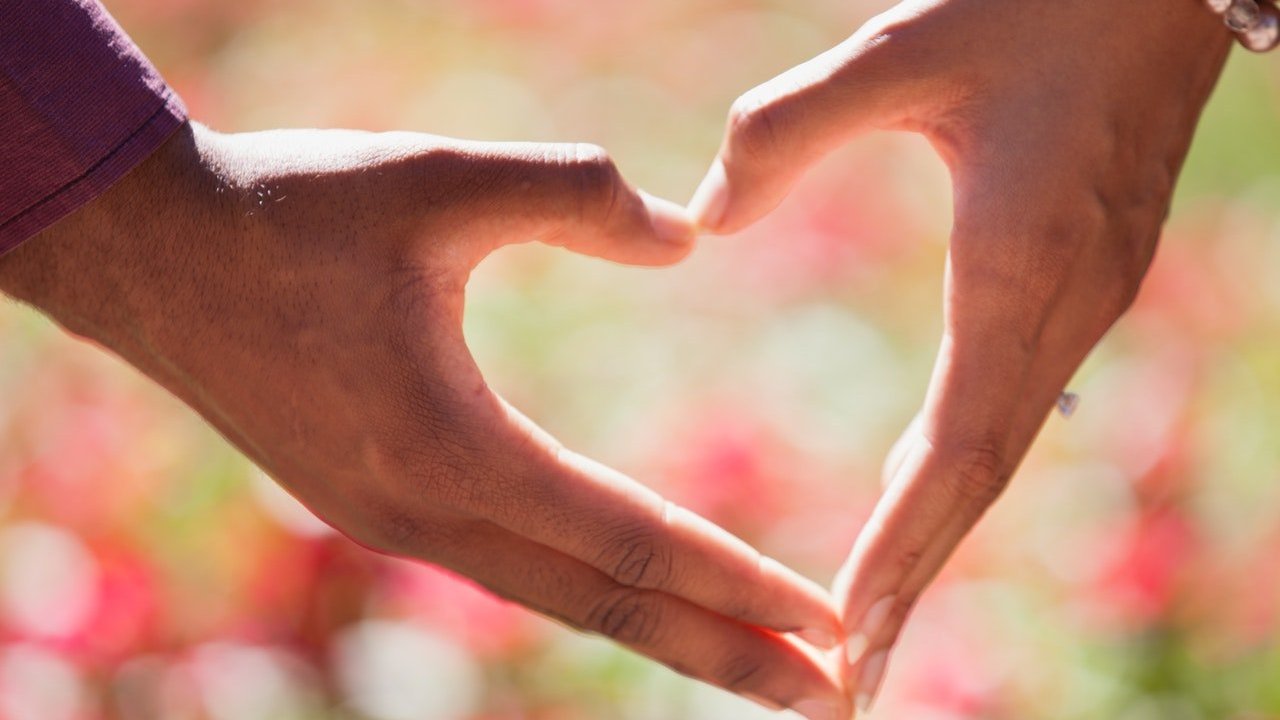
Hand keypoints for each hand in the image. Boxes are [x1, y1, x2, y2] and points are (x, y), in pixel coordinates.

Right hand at [0, 124, 847, 715]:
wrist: (149, 252)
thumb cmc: (288, 209)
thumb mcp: (439, 178)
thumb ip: (577, 196)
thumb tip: (688, 234)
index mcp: (452, 450)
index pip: (632, 542)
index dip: (740, 585)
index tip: (829, 626)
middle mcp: (423, 515)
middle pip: (604, 607)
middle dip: (722, 654)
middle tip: (828, 696)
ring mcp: (391, 522)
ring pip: (552, 595)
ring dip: (659, 630)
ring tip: (751, 658)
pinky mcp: (372, 503)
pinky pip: (504, 565)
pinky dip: (584, 585)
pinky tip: (625, 582)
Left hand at [689, 0, 1231, 710]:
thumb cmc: (1031, 4)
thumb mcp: (900, 52)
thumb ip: (788, 132)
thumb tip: (700, 220)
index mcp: (1019, 267)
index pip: (957, 446)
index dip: (905, 542)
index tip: (850, 624)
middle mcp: (1064, 306)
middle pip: (983, 477)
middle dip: (919, 576)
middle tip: (857, 676)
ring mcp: (1086, 299)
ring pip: (1003, 447)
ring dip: (941, 532)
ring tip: (880, 613)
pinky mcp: (1086, 277)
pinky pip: (1015, 400)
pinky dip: (963, 465)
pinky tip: (920, 483)